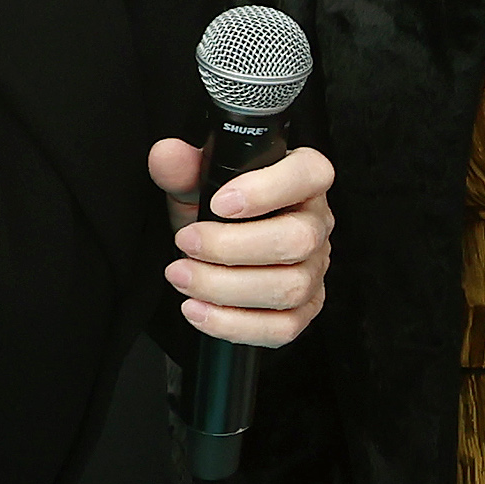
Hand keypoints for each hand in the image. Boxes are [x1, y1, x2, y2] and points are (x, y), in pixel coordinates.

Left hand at [147, 138, 334, 348]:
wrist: (220, 249)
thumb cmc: (217, 210)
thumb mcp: (196, 183)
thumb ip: (183, 167)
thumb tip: (167, 155)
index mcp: (302, 181)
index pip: (310, 175)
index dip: (268, 189)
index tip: (219, 203)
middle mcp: (317, 224)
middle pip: (297, 240)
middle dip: (231, 247)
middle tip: (187, 243)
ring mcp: (315, 270)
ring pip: (288, 287)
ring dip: (224, 287)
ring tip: (181, 276)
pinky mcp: (304, 308)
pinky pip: (283, 328)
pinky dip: (234, 324)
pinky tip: (199, 310)